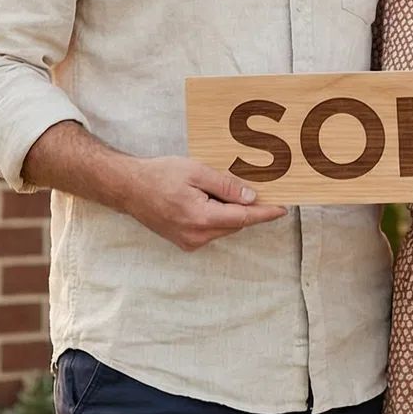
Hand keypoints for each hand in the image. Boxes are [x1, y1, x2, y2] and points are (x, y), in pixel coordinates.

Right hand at [122, 156, 286, 251]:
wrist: (129, 188)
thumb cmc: (160, 175)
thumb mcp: (196, 171)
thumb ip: (225, 185)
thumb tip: (250, 197)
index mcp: (202, 218)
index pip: (244, 218)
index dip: (265, 213)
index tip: (283, 209)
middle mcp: (197, 236)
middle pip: (234, 223)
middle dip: (244, 207)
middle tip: (251, 186)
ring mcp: (189, 242)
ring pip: (223, 227)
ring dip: (227, 211)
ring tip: (214, 188)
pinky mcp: (183, 241)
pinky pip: (210, 230)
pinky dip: (215, 216)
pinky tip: (206, 199)